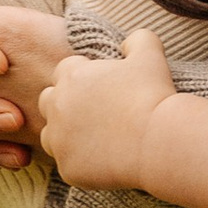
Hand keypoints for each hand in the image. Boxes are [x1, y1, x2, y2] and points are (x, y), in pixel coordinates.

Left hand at [39, 31, 177, 191]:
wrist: (158, 142)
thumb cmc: (153, 96)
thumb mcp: (150, 55)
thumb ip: (138, 39)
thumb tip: (130, 41)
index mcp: (73, 76)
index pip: (64, 71)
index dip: (82, 76)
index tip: (102, 86)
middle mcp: (58, 106)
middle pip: (49, 101)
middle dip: (66, 104)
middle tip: (94, 112)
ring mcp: (59, 140)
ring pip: (50, 135)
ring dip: (66, 134)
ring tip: (94, 138)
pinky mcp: (67, 168)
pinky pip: (66, 165)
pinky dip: (81, 163)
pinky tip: (104, 160)